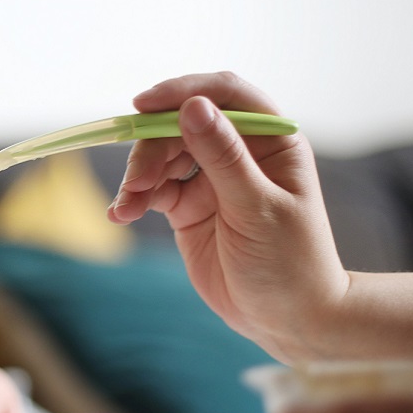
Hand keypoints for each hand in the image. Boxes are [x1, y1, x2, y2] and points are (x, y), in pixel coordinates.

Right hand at [105, 72, 345, 359]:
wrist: (287, 320)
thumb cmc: (290, 262)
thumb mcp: (256, 208)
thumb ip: (223, 157)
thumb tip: (192, 106)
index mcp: (271, 140)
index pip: (227, 95)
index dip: (184, 92)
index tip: (144, 105)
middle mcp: (239, 151)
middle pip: (181, 125)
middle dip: (152, 148)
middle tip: (136, 183)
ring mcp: (211, 179)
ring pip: (161, 155)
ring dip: (138, 176)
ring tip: (128, 206)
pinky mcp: (187, 206)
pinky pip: (152, 189)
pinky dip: (134, 198)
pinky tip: (122, 214)